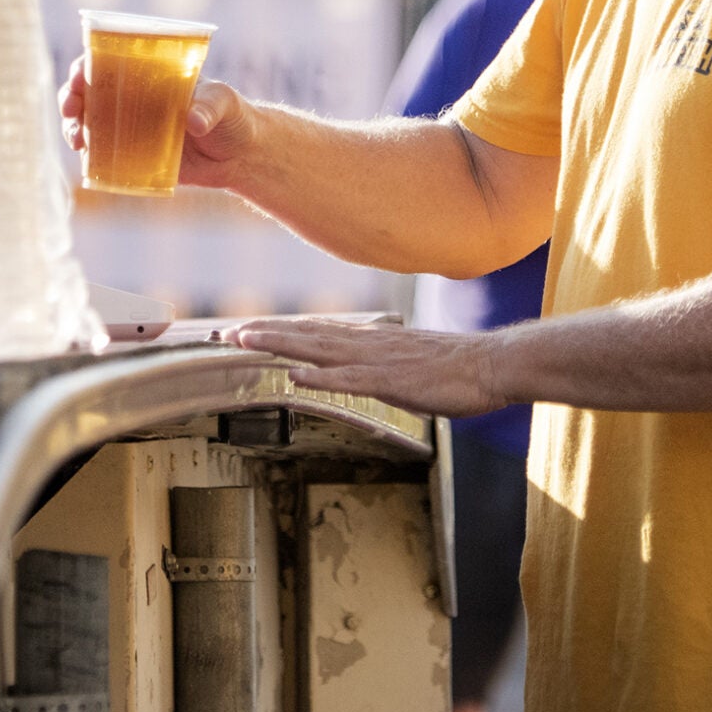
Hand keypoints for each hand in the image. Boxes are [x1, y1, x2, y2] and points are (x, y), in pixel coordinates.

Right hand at [59, 63, 260, 193]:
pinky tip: (85, 159)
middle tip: (70, 109)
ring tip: (76, 140)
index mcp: (149, 75)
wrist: (242, 156)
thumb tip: (192, 120)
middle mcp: (134, 98)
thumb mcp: (226, 102)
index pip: (108, 62)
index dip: (86, 66)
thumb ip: (211, 106)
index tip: (79, 76)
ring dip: (74, 127)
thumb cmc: (234, 116)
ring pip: (90, 122)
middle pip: (90, 91)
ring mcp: (132, 128)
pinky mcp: (136, 156)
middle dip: (71, 96)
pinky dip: (89, 155)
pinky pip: (104, 154)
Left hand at [228, 317, 511, 417]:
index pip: (310, 331)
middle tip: (222, 333)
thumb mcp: (402, 357)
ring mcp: (377, 360)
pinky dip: (321, 376)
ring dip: (279, 343)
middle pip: (303, 334)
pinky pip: (351, 379)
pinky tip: (296, 375)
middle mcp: (364, 343)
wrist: (490, 364)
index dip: (273, 330)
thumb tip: (346, 360)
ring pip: (318, 348)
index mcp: (366, 339)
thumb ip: (371, 356)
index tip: (239, 330)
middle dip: (262, 333)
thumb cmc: (450, 366)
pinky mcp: (392, 381)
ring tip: (244, 340)